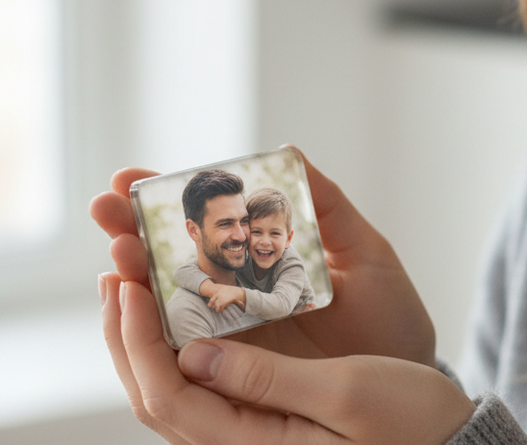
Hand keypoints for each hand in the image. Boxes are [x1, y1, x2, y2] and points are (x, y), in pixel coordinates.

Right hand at [90, 148, 436, 366]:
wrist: (411, 373)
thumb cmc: (391, 313)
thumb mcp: (363, 250)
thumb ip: (327, 205)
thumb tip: (289, 151)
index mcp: (261, 267)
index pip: (202, 232)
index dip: (162, 205)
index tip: (130, 179)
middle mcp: (237, 304)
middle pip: (168, 270)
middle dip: (131, 236)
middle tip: (106, 209)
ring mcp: (232, 345)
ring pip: (163, 318)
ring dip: (134, 285)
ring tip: (120, 254)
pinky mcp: (238, 383)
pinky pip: (183, 370)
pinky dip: (152, 344)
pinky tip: (138, 311)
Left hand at [101, 275, 474, 444]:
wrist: (440, 444)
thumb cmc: (404, 423)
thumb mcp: (343, 396)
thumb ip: (266, 382)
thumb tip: (194, 355)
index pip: (167, 396)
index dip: (137, 336)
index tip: (127, 277)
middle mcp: (238, 441)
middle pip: (154, 388)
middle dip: (125, 322)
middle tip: (116, 256)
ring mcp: (247, 426)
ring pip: (170, 379)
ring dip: (144, 323)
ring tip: (133, 267)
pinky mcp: (262, 407)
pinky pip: (199, 372)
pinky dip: (178, 329)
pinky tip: (179, 296)